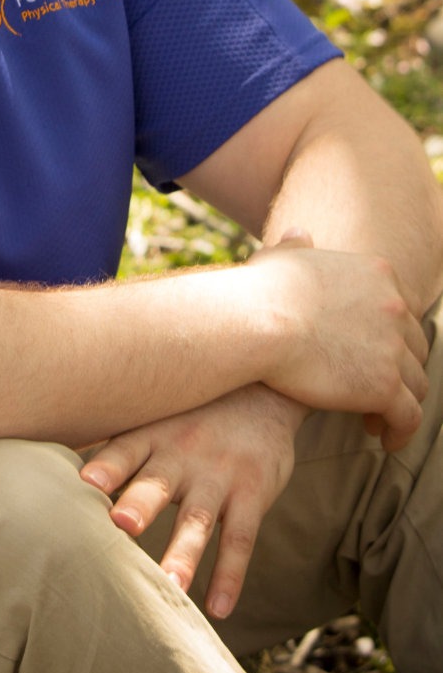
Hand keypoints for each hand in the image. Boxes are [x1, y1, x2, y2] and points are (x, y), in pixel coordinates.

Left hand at [80, 384, 305, 619]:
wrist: (263, 389)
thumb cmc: (190, 411)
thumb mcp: (155, 413)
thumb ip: (113, 438)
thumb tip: (46, 452)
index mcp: (153, 434)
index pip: (125, 449)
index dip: (106, 466)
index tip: (84, 483)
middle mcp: (183, 454)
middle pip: (157, 483)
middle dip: (139, 504)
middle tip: (121, 525)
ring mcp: (219, 475)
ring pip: (199, 519)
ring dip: (184, 554)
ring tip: (169, 588)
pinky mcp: (251, 494)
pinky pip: (241, 539)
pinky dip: (230, 575)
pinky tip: (219, 608)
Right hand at [250, 230, 429, 449]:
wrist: (256, 320)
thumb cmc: (260, 291)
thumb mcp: (283, 258)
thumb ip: (298, 247)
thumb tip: (298, 234)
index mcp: (378, 273)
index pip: (403, 310)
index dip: (391, 335)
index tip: (372, 353)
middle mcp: (394, 307)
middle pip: (415, 346)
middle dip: (399, 369)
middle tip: (375, 388)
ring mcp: (393, 347)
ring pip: (416, 383)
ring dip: (401, 402)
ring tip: (377, 419)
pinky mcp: (385, 385)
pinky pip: (409, 416)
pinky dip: (402, 431)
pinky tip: (385, 439)